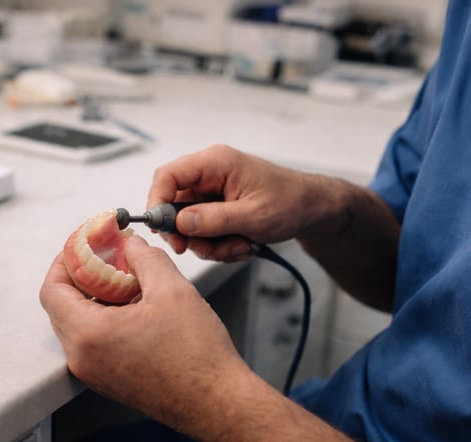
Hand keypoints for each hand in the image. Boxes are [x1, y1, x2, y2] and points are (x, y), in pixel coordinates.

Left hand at [39, 235, 248, 428]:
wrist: (217, 403)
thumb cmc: (196, 355)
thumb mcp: (171, 289)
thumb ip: (144, 257)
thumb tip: (130, 244)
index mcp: (89, 335)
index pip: (52, 289)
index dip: (65, 260)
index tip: (84, 244)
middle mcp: (83, 358)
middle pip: (61, 307)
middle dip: (82, 276)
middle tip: (107, 256)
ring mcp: (94, 374)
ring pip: (78, 324)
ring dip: (95, 297)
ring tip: (127, 280)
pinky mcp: (109, 381)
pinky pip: (93, 342)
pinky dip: (105, 319)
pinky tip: (136, 306)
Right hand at [147, 144, 331, 261]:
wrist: (313, 210)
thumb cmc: (291, 203)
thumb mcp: (253, 215)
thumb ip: (214, 220)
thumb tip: (180, 224)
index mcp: (215, 163)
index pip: (167, 176)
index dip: (157, 202)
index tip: (164, 230)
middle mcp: (209, 174)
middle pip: (173, 205)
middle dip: (189, 234)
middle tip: (205, 249)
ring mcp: (211, 193)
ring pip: (188, 224)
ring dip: (210, 244)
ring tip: (239, 246)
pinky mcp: (217, 208)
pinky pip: (203, 231)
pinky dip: (219, 245)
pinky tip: (242, 244)